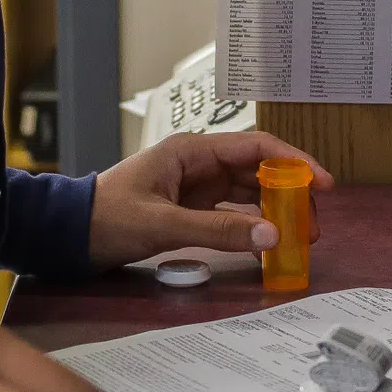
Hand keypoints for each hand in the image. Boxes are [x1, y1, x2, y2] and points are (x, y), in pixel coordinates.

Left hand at [86, 130, 333, 270]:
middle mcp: (199, 164)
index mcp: (193, 151)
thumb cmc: (109, 218)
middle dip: (290, 193)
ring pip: (248, 194)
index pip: (256, 147)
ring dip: (274, 212)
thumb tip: (273, 235)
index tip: (324, 184)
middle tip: (315, 225)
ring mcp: (195, 187)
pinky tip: (268, 245)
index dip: (294, 162)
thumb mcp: (164, 224)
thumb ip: (218, 231)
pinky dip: (251, 227)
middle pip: (258, 171)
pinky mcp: (190, 210)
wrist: (68, 234)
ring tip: (300, 238)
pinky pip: (231, 214)